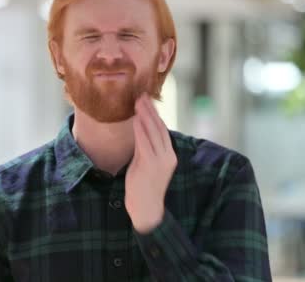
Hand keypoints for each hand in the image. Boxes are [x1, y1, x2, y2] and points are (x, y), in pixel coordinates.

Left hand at [125, 94, 177, 233]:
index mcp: (169, 156)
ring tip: (138, 102)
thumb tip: (138, 131)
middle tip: (142, 95)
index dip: (155, 114)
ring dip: (145, 115)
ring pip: (153, 132)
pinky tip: (135, 119)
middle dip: (150, 110)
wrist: (146, 210)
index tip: (147, 101)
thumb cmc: (144, 187)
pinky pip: (144, 143)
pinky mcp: (150, 165)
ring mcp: (160, 161)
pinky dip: (140, 130)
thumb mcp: (145, 163)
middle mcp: (168, 156)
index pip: (163, 130)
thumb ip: (145, 148)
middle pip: (159, 127)